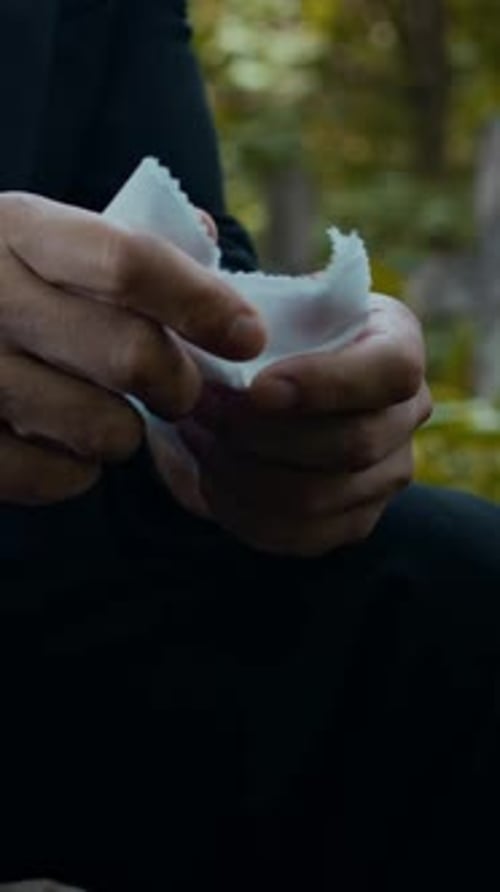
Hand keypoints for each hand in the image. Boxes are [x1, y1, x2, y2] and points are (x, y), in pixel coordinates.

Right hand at [0, 193, 264, 504]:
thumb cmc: (7, 287)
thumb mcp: (44, 239)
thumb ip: (125, 240)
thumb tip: (205, 238)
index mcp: (18, 230)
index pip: (129, 262)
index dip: (202, 303)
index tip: (248, 336)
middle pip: (132, 356)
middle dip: (179, 385)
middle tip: (180, 391)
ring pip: (104, 428)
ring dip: (126, 431)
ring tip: (105, 412)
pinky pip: (62, 477)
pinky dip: (78, 471)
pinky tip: (61, 442)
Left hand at [179, 295, 431, 557]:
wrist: (261, 387)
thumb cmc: (263, 335)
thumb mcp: (264, 300)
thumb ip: (249, 302)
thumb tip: (210, 289)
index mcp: (397, 343)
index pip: (391, 371)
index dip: (325, 384)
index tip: (257, 387)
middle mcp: (408, 413)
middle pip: (352, 444)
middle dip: (261, 433)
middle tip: (199, 411)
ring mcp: (388, 474)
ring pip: (318, 497)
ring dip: (241, 472)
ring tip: (197, 438)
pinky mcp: (354, 521)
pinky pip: (299, 535)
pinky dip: (242, 510)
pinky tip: (210, 475)